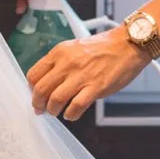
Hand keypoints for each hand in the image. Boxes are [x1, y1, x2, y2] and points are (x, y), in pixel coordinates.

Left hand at [27, 28, 145, 120]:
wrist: (128, 44)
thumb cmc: (104, 47)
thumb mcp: (74, 48)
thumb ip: (60, 63)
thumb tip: (48, 81)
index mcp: (59, 52)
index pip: (33, 74)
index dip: (31, 89)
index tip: (35, 95)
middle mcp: (67, 64)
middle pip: (40, 90)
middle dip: (38, 104)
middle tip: (41, 109)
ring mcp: (81, 76)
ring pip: (55, 100)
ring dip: (53, 111)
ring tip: (57, 112)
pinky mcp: (95, 87)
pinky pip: (76, 107)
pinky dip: (70, 114)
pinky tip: (71, 114)